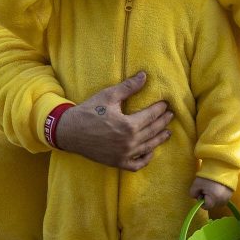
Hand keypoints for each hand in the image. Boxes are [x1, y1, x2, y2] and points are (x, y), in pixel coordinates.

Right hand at [56, 71, 172, 169]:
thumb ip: (128, 87)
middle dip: (163, 122)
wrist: (69, 131)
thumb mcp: (108, 96)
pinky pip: (137, 164)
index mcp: (128, 125)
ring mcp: (124, 154)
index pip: (151, 116)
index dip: (160, 109)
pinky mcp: (117, 162)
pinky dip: (146, 159)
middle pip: (153, 131)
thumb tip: (144, 76)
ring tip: (167, 132)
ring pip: (149, 147)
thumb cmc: (88, 111)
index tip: (165, 103)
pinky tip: (150, 151)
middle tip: (170, 115)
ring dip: (160, 139)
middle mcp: (129, 142)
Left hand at [190, 177, 231, 210]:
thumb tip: (196, 197)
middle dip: (207, 198)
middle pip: (212, 205)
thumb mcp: (196, 185)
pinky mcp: (231, 193)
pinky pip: (223, 197)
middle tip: (205, 188)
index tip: (200, 192)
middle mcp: (223, 201)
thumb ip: (193, 194)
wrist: (221, 166)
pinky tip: (217, 185)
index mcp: (214, 200)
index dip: (201, 200)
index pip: (205, 207)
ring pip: (218, 201)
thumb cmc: (207, 177)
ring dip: (213, 196)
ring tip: (211, 186)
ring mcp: (228, 197)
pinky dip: (219, 193)